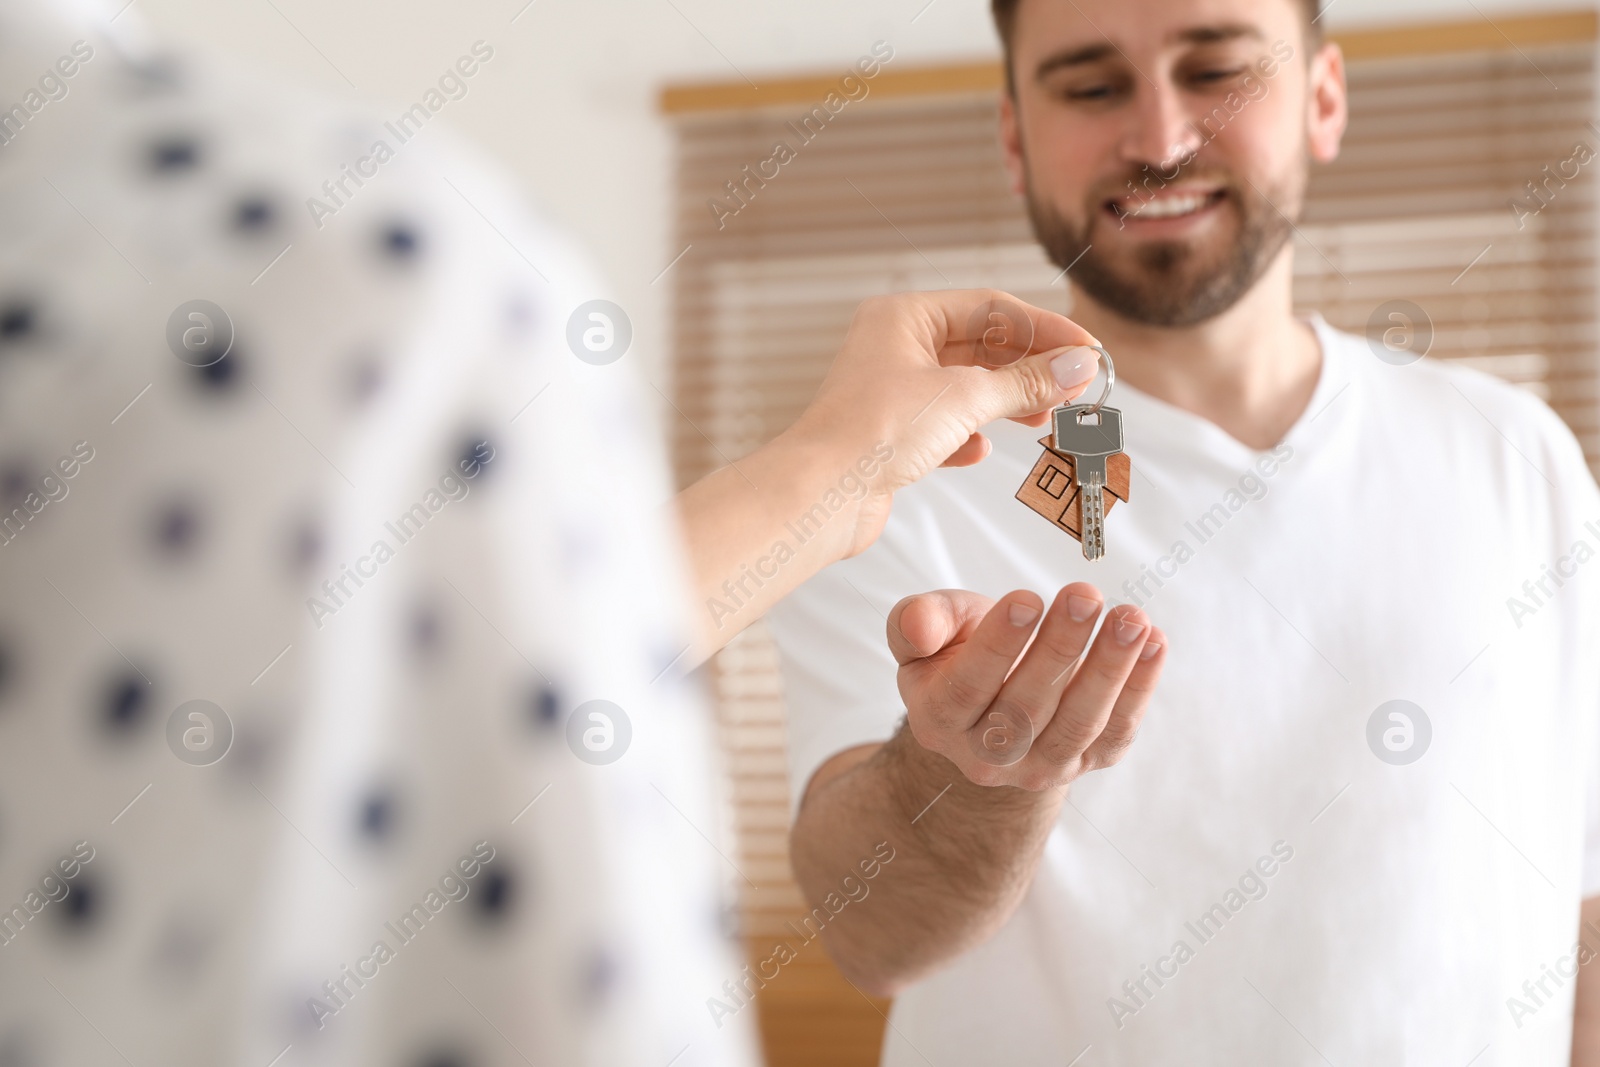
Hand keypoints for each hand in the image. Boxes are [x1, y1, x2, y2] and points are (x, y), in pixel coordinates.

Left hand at [784, 289, 1102, 555]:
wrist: (821, 495)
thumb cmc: (872, 433)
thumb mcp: (964, 398)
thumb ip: (1026, 382)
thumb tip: (1077, 366)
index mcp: (904, 317)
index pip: (991, 307)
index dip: (1044, 329)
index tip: (1087, 351)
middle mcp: (894, 347)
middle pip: (980, 345)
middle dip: (1028, 368)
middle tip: (1073, 388)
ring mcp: (891, 391)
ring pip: (964, 387)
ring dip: (1005, 402)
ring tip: (1042, 419)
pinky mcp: (889, 434)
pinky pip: (943, 425)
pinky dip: (967, 435)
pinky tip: (979, 449)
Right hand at [887, 585, 1164, 790]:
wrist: (991, 708)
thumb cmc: (958, 653)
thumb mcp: (927, 632)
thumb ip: (917, 622)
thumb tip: (918, 625)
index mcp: (939, 720)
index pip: (967, 687)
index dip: (998, 645)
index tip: (1027, 598)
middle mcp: (987, 756)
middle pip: (1027, 707)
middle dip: (1061, 648)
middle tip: (1085, 595)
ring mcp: (1040, 766)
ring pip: (1078, 724)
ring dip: (1110, 670)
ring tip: (1131, 619)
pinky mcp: (1085, 761)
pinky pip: (1116, 732)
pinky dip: (1139, 689)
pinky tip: (1153, 642)